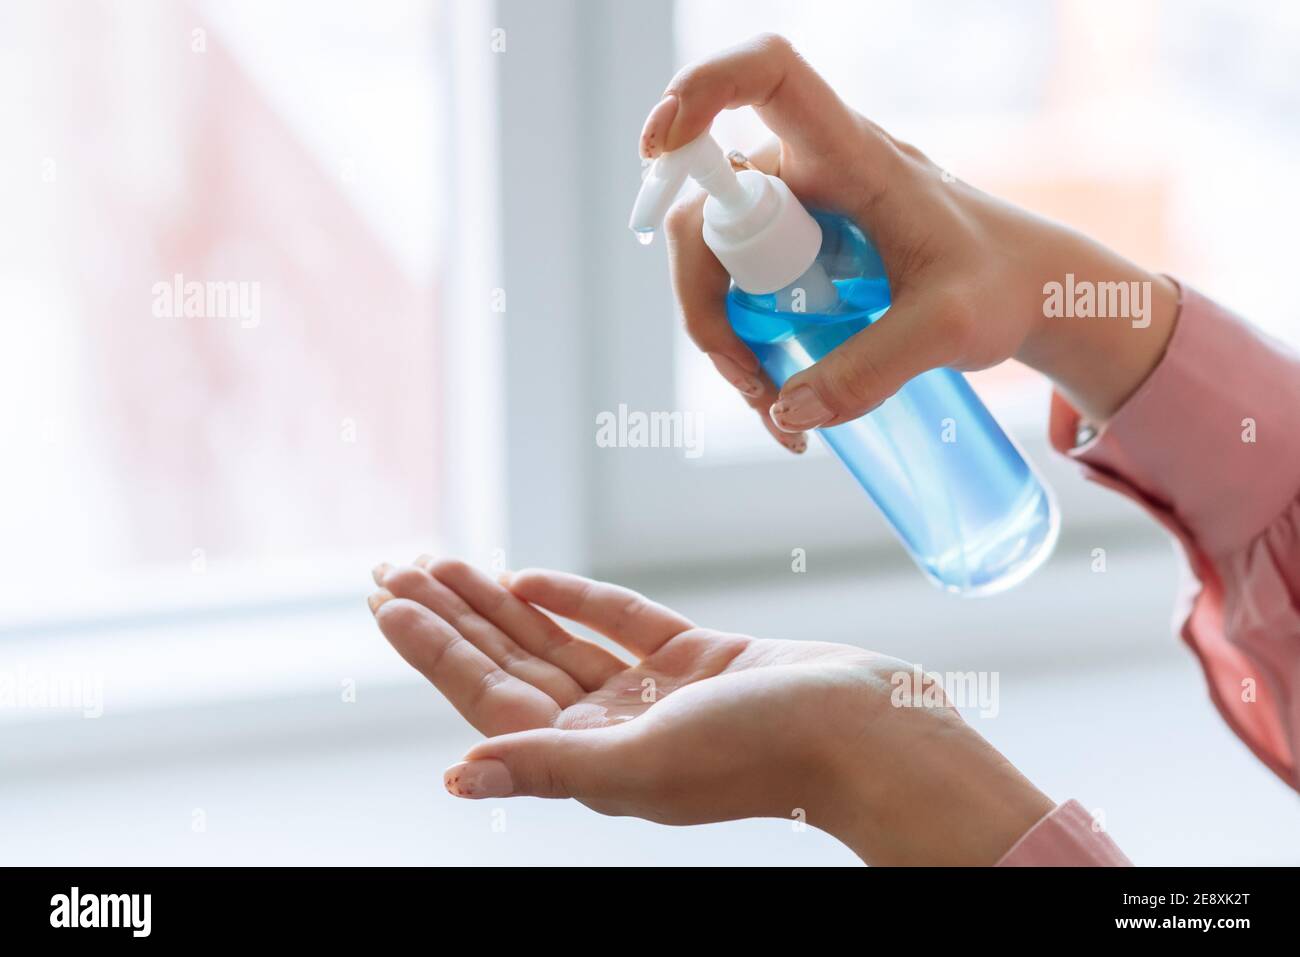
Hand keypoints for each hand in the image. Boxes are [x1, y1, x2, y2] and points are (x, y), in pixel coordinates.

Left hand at [368, 558, 1053, 864]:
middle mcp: (612, 732)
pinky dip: (572, 601)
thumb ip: (548, 767)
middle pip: (511, 665)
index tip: (386, 599)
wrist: (872, 730)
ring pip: (554, 642)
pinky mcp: (695, 660)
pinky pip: (617, 625)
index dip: (435, 648)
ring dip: (498, 603)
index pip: (489, 697)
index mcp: (591, 762)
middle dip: (451, 616)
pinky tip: (526, 578)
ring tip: (445, 562)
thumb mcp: (644, 762)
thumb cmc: (766, 753)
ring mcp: (653, 696)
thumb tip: (457, 779)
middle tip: (395, 565)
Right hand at [646, 34, 1178, 434]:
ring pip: (714, 259)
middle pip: (711, 209)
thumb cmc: (1001, 285)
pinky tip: (781, 396)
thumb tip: (789, 410)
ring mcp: (798, 210)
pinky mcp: (795, 249)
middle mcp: (813, 168)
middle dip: (707, 303)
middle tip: (753, 383)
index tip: (659, 145)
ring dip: (723, 337)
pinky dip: (742, 344)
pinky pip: (737, 288)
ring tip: (776, 405)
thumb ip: (872, 369)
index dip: (704, 87)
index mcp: (853, 154)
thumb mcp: (949, 329)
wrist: (1028, 291)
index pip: (771, 75)